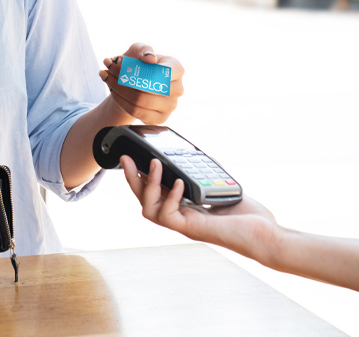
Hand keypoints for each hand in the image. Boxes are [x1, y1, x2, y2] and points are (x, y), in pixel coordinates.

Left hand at [99, 43, 183, 123]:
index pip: (161, 70)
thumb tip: (150, 58)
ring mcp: (171, 105)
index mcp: (176, 69)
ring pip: (139, 99)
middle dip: (123, 76)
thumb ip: (143, 50)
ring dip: (118, 87)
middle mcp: (178, 88)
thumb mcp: (139, 51)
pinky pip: (136, 111)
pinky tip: (113, 91)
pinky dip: (120, 100)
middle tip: (107, 68)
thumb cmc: (139, 64)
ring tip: (106, 77)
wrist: (135, 84)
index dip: (140, 68)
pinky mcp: (160, 118)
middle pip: (147, 85)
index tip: (119, 61)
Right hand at [120, 155, 279, 263]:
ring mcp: (184, 225)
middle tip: (125, 157)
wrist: (266, 236)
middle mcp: (180, 217)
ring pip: (148, 208)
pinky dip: (170, 196)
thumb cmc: (249, 217)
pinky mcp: (191, 229)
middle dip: (132, 178)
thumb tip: (198, 155)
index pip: (155, 192)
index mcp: (185, 207)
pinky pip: (167, 215)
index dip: (142, 175)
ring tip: (155, 164)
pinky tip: (180, 183)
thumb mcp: (223, 187)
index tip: (136, 156)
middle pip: (143, 199)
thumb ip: (207, 173)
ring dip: (147, 184)